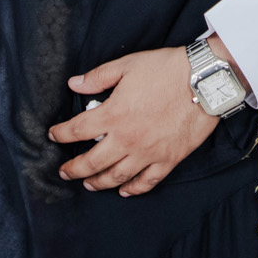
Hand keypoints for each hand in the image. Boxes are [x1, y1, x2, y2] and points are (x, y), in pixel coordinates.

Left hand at [48, 43, 223, 196]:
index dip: (61, 134)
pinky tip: (124, 191)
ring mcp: (148, 153)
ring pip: (116, 177)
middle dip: (73, 169)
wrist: (204, 81)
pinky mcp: (168, 160)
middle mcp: (127, 139)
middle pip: (91, 162)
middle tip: (64, 172)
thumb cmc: (166, 69)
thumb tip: (74, 84)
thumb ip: (98, 77)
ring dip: (98, 183)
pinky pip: (147, 182)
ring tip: (88, 185)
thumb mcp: (127, 65)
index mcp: (113, 115)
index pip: (77, 130)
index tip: (53, 135)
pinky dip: (133, 189)